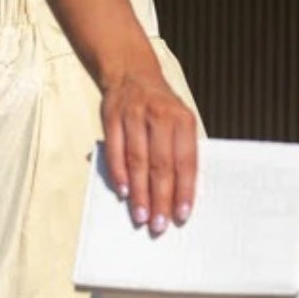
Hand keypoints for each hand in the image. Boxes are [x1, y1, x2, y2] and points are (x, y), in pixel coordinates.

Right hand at [100, 68, 197, 234]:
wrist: (132, 72)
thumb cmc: (160, 107)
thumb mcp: (179, 121)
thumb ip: (180, 151)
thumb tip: (180, 194)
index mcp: (183, 120)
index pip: (186, 161)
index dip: (184, 190)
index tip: (182, 215)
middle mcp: (160, 116)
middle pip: (161, 164)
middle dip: (161, 198)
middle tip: (159, 224)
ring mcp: (134, 115)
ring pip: (138, 160)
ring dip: (139, 192)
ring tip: (141, 216)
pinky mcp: (112, 116)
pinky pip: (115, 149)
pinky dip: (118, 172)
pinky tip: (122, 192)